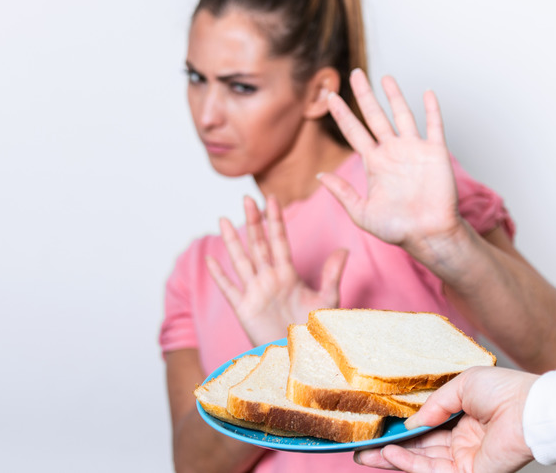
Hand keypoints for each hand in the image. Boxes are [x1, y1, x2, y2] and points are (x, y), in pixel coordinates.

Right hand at [206, 195, 348, 346]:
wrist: (302, 356)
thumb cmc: (314, 330)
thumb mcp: (327, 300)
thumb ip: (333, 275)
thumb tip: (344, 250)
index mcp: (288, 274)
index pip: (279, 241)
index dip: (275, 221)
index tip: (272, 199)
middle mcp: (269, 279)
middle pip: (258, 244)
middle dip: (253, 221)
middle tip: (248, 198)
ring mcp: (255, 292)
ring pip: (241, 260)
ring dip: (232, 241)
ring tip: (224, 219)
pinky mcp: (245, 309)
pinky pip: (230, 289)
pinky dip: (220, 275)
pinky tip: (212, 260)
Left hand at [319, 69, 463, 258]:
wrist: (428, 235)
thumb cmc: (397, 229)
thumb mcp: (361, 213)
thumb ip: (342, 193)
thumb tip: (319, 176)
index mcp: (374, 163)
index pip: (353, 131)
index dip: (341, 113)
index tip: (329, 96)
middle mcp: (392, 152)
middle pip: (374, 116)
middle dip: (364, 94)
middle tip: (355, 74)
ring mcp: (414, 150)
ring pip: (402, 114)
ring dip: (394, 95)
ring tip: (385, 77)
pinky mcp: (435, 153)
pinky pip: (433, 125)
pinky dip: (431, 109)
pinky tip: (427, 93)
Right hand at [354, 367, 537, 472]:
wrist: (530, 409)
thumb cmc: (505, 390)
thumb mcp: (461, 385)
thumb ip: (434, 405)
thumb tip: (411, 422)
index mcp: (464, 420)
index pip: (427, 428)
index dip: (403, 429)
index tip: (379, 427)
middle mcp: (463, 443)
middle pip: (419, 449)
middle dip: (389, 450)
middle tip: (363, 449)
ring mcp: (465, 460)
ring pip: (421, 462)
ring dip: (393, 458)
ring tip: (366, 454)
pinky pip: (432, 471)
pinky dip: (409, 463)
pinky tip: (390, 453)